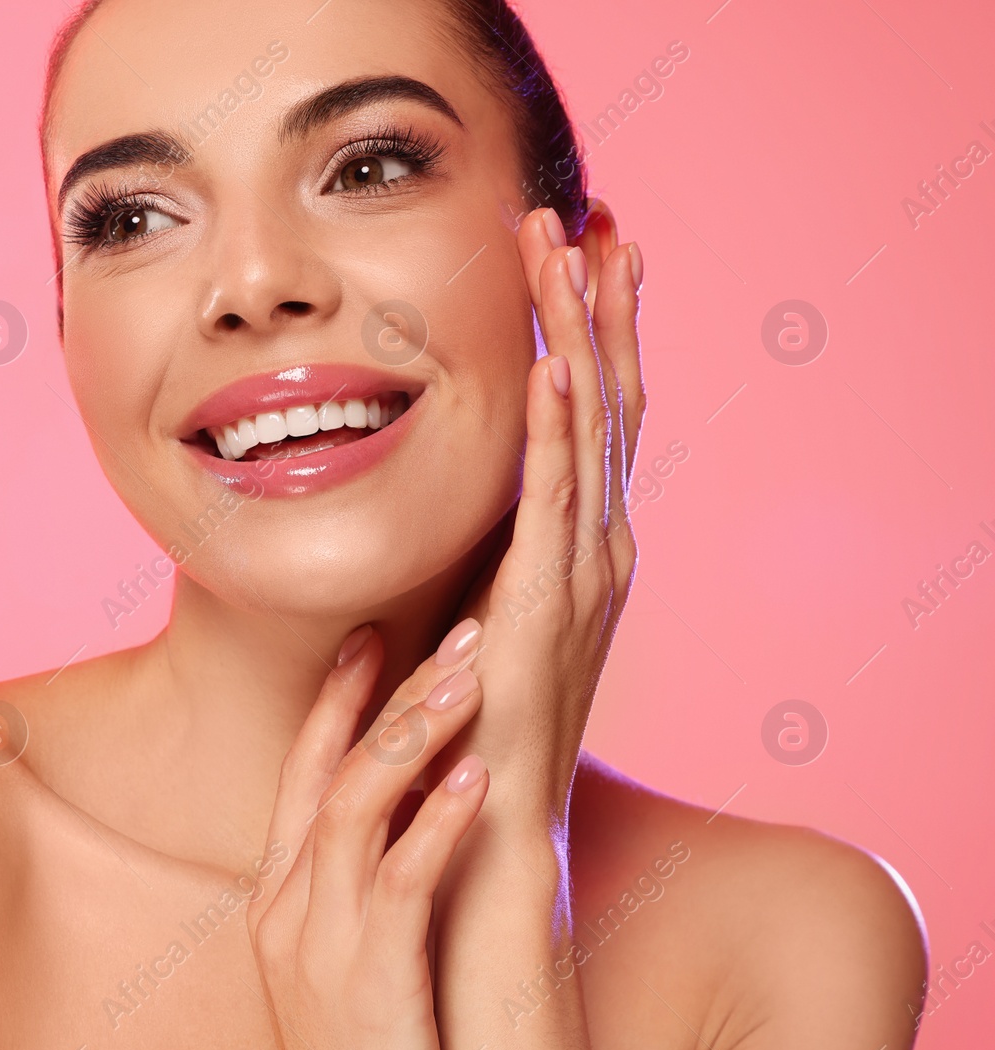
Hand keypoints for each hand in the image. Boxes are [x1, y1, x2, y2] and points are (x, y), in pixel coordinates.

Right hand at [246, 627, 489, 1049]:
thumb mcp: (351, 957)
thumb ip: (362, 885)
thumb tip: (406, 811)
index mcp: (279, 897)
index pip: (303, 770)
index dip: (337, 697)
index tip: (377, 632)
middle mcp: (284, 908)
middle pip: (330, 769)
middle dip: (393, 691)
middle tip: (460, 629)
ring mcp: (315, 946)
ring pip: (355, 806)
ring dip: (417, 732)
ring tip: (476, 676)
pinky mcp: (362, 984)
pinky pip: (397, 884)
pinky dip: (435, 823)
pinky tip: (477, 779)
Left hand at [444, 205, 645, 827]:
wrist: (492, 811)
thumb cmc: (477, 708)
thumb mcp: (484, 599)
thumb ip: (486, 540)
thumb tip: (460, 479)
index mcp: (584, 538)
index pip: (601, 409)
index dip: (598, 325)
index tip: (588, 249)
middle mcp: (600, 541)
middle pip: (612, 394)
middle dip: (599, 300)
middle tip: (592, 213)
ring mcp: (584, 569)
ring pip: (594, 425)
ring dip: (580, 331)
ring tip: (569, 247)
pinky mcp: (546, 599)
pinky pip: (555, 496)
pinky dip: (559, 427)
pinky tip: (553, 362)